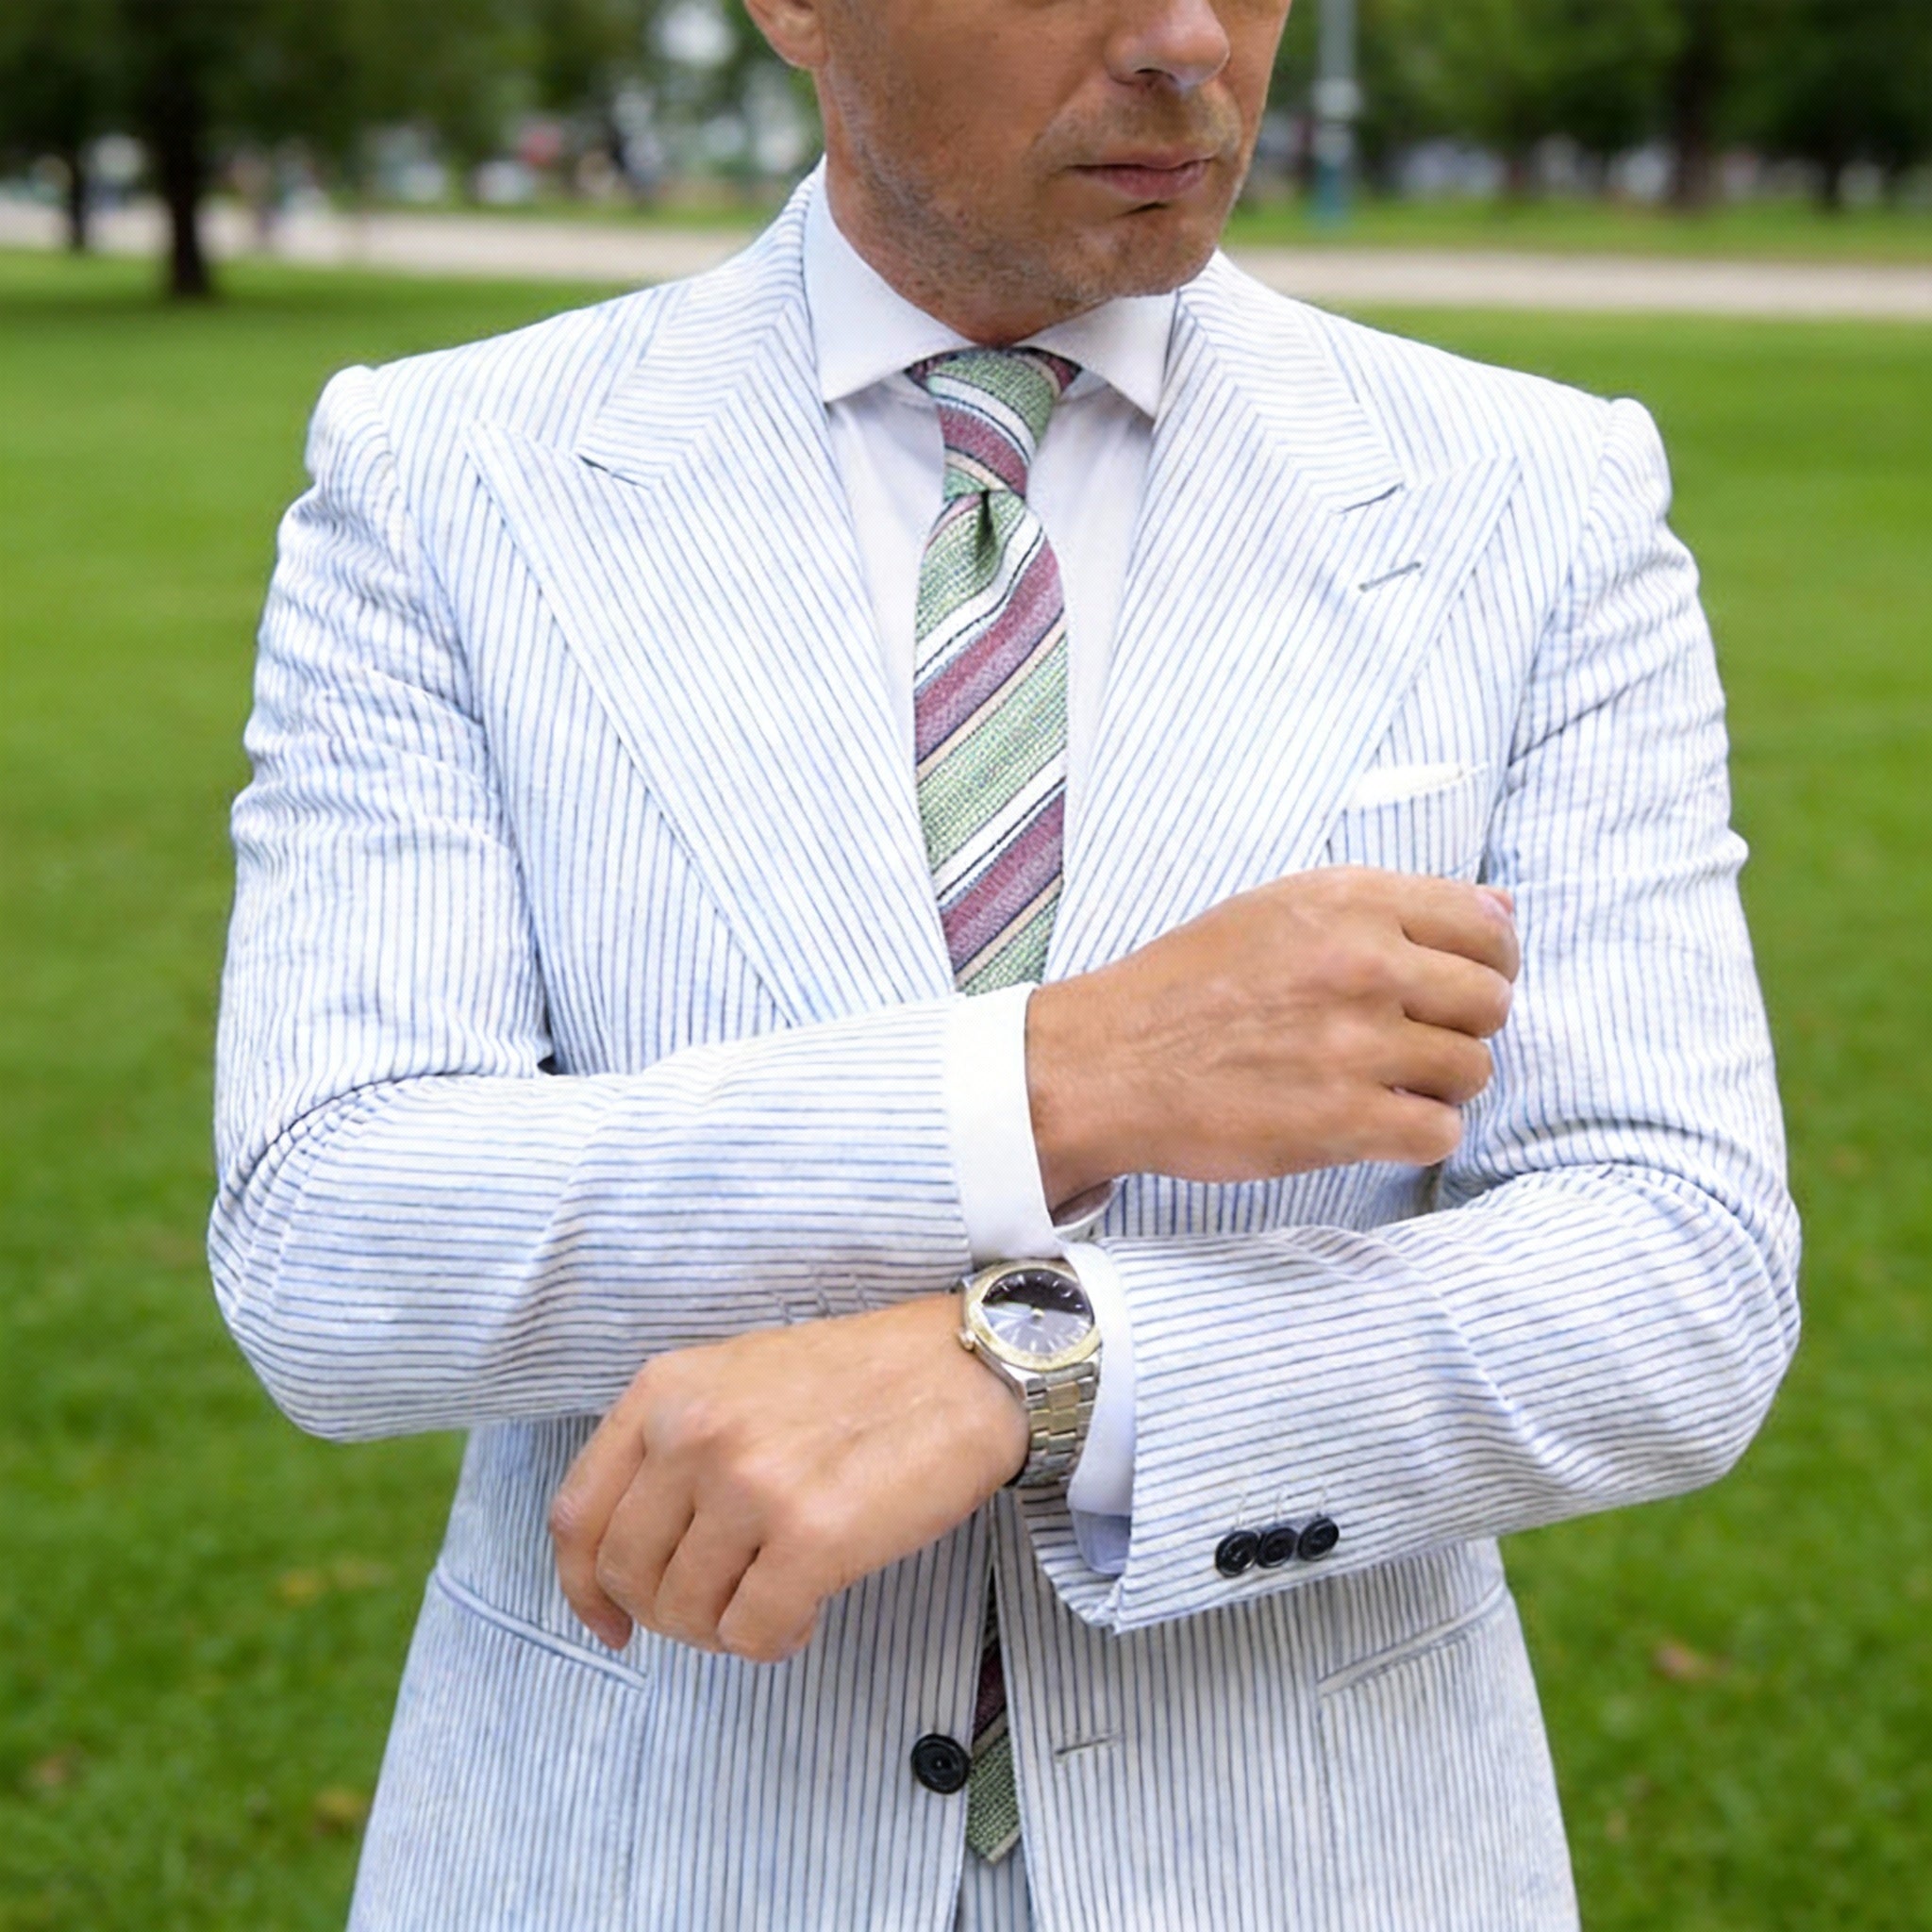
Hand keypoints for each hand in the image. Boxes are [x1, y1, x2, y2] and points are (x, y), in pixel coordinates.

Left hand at [549, 1295, 1028, 1662]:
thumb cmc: (859, 1379)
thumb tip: (633, 1561)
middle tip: (718, 1609)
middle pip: (626, 1574)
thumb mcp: (737, 1379)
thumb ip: (675, 1446)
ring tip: (775, 1600)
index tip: (611, 1622)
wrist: (964, 1368)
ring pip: (686, 1614)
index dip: (583, 1586)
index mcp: (666, 1391)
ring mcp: (750, 1484)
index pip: (578, 1514)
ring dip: (725, 1628)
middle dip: (666, 1615)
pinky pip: (753, 1634)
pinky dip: (777, 1640)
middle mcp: (694, 1434)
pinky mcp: (811, 1536)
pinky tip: (809, 1611)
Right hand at [1027, 867, 1518, 1201]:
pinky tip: (1374, 1123)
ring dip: (1441, 1086)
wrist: (1109, 1062)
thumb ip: (1391, 908)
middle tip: (1414, 1042)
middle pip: (1491, 1001)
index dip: (1489, 962)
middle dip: (1464, 1027)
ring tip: (1387, 1085)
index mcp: (1349, 901)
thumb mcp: (1281, 910)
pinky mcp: (1344, 1119)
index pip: (1488, 925)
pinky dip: (1418, 1135)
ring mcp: (1356, 1043)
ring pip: (1473, 1070)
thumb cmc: (1187, 986)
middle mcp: (1361, 963)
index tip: (1457, 986)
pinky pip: (1441, 1132)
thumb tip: (1505, 908)